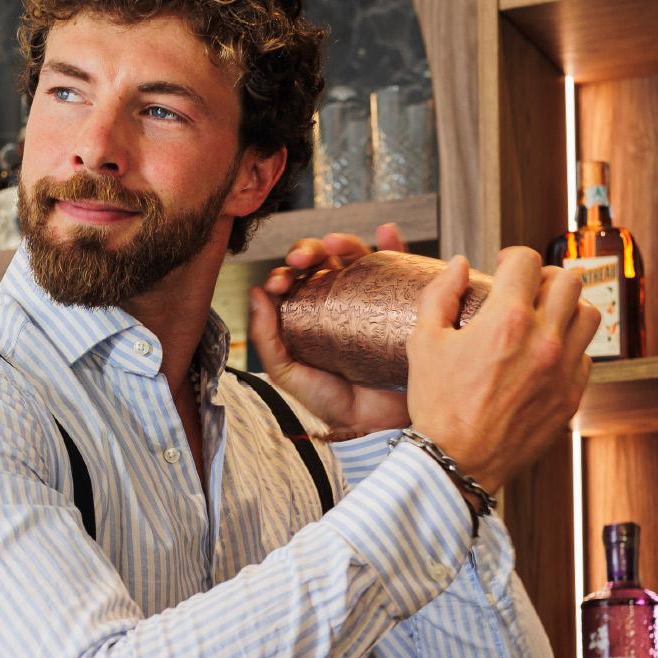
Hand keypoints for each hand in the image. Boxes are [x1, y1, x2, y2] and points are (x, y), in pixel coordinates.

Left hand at [248, 223, 412, 433]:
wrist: (376, 424)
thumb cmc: (333, 403)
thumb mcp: (289, 375)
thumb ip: (268, 340)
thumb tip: (256, 294)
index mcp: (310, 314)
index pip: (295, 282)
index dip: (284, 275)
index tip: (279, 284)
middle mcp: (340, 302)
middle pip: (322, 263)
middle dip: (308, 251)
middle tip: (302, 259)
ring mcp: (371, 299)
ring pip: (356, 258)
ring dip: (344, 243)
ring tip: (334, 244)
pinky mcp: (400, 303)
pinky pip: (400, 268)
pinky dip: (395, 244)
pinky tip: (386, 233)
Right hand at [405, 247, 597, 492]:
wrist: (456, 462)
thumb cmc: (436, 405)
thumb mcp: (423, 342)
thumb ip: (441, 294)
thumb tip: (459, 265)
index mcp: (506, 320)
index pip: (527, 260)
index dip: (513, 257)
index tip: (505, 266)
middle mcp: (543, 341)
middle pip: (568, 280)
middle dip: (545, 277)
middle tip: (527, 290)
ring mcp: (562, 370)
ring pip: (589, 313)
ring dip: (567, 308)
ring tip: (545, 318)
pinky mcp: (571, 397)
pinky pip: (587, 356)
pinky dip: (570, 347)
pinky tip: (545, 355)